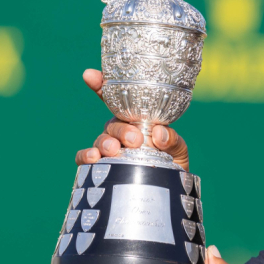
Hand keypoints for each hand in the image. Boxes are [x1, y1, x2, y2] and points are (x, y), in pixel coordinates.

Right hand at [74, 69, 189, 169]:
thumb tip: (159, 134)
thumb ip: (172, 139)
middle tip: (135, 140)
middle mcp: (119, 132)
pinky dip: (85, 156)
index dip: (101, 85)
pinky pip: (85, 158)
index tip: (90, 75)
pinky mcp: (101, 167)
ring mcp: (109, 148)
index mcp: (135, 120)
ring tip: (113, 150)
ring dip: (104, 143)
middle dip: (120, 130)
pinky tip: (93, 158)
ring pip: (100, 140)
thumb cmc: (172, 161)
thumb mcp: (178, 147)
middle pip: (112, 124)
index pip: (116, 101)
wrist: (169, 188)